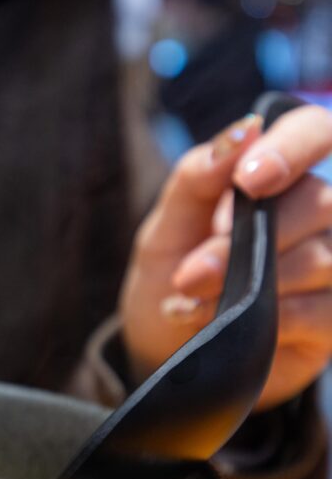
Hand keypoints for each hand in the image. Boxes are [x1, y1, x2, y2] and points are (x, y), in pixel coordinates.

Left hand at [121, 106, 331, 411]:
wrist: (163, 348)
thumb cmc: (170, 275)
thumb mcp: (166, 227)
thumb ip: (199, 177)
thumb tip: (244, 130)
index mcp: (278, 176)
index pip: (313, 131)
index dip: (292, 147)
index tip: (248, 180)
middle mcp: (317, 215)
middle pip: (322, 201)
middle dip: (246, 241)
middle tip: (190, 275)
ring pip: (325, 257)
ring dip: (255, 285)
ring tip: (193, 306)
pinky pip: (326, 311)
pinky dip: (272, 320)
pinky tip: (230, 328)